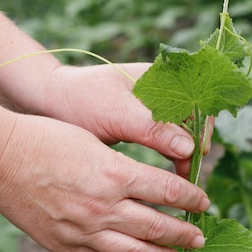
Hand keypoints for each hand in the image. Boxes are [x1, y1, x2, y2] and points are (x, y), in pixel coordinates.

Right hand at [0, 114, 209, 251]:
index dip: (192, 199)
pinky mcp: (65, 246)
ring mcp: (84, 231)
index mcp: (116, 173)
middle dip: (185, 235)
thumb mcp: (95, 141)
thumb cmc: (47, 139)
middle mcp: (104, 206)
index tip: (203, 203)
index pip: (169, 192)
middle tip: (199, 239)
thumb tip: (157, 185)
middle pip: (158, 227)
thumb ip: (126, 169)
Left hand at [42, 63, 211, 177]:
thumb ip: (153, 128)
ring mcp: (155, 107)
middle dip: (197, 143)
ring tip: (183, 176)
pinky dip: (175, 155)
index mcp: (161, 76)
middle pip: (195, 117)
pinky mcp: (145, 125)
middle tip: (190, 171)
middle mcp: (163, 89)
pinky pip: (170, 140)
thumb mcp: (117, 114)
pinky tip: (175, 172)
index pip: (197, 99)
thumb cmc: (81, 101)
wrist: (50, 103)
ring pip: (184, 131)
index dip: (202, 126)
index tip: (196, 153)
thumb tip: (190, 148)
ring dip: (187, 152)